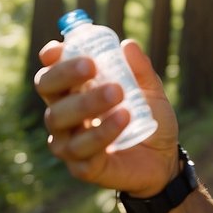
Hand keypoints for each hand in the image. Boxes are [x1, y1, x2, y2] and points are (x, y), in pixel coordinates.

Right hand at [33, 38, 180, 196]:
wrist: (165, 159)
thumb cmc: (148, 120)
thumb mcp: (150, 91)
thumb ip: (140, 70)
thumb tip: (128, 44)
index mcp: (74, 92)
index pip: (51, 72)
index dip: (52, 59)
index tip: (58, 48)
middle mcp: (64, 116)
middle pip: (47, 90)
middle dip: (65, 74)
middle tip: (91, 65)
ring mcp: (69, 143)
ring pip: (59, 120)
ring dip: (87, 103)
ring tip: (117, 93)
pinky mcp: (83, 167)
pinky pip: (82, 150)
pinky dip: (102, 132)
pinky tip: (123, 119)